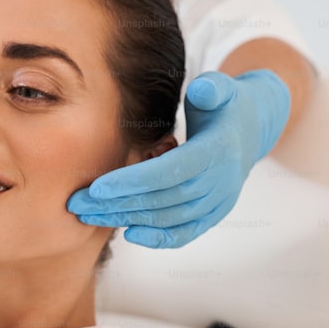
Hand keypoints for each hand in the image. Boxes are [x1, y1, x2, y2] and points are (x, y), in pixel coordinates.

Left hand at [67, 69, 289, 247]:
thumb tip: (202, 90)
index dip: (132, 182)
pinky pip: (186, 233)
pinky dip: (159, 238)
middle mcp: (221, 181)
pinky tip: (128, 234)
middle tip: (78, 205)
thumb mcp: (221, 89)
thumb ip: (212, 88)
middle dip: (118, 205)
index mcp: (217, 151)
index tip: (96, 188)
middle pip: (163, 200)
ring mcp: (219, 202)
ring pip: (169, 220)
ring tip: (90, 216)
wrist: (251, 130)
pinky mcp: (214, 215)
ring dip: (128, 220)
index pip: (169, 173)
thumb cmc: (223, 105)